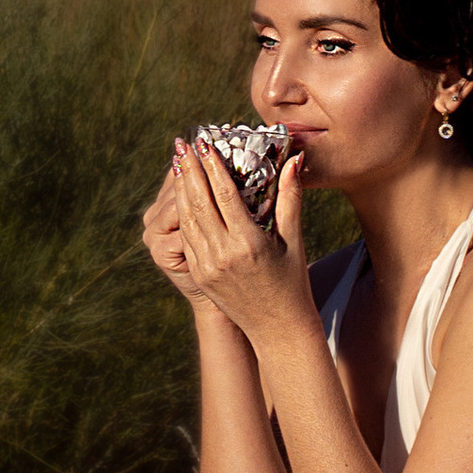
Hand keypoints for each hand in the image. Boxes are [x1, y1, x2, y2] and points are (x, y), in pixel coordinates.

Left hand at [160, 136, 314, 349]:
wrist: (278, 329)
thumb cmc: (293, 283)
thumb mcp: (294, 241)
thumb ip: (290, 199)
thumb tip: (293, 161)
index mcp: (249, 244)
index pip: (225, 195)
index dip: (212, 166)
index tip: (204, 142)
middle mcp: (223, 254)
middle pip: (199, 203)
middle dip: (188, 170)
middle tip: (182, 143)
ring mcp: (208, 266)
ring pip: (188, 219)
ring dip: (180, 189)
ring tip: (178, 163)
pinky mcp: (200, 274)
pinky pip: (187, 237)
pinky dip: (181, 213)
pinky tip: (181, 196)